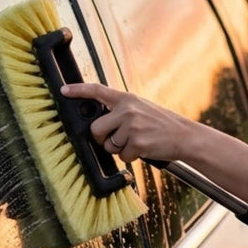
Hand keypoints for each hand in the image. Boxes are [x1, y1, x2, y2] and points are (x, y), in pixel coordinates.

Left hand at [60, 83, 195, 163]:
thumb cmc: (161, 124)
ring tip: (138, 142)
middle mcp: (127, 110)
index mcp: (127, 99)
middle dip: (102, 139)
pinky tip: (144, 149)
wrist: (184, 135)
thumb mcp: (141, 109)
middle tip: (117, 139)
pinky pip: (122, 156)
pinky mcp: (137, 142)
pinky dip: (131, 157)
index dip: (78, 90)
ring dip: (120, 149)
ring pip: (109, 145)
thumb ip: (121, 111)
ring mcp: (132, 126)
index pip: (97, 90)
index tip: (63, 90)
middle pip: (96, 129)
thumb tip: (99, 123)